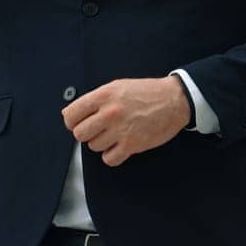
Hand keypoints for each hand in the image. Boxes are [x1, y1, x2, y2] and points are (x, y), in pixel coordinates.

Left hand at [61, 77, 189, 167]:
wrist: (174, 100)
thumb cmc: (147, 92)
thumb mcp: (118, 86)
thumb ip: (96, 99)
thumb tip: (73, 113)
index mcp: (104, 95)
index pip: (71, 115)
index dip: (72, 121)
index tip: (77, 123)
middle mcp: (110, 113)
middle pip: (79, 133)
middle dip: (86, 133)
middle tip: (97, 129)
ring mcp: (120, 130)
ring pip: (94, 147)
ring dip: (101, 143)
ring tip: (114, 134)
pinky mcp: (132, 145)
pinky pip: (109, 159)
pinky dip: (112, 155)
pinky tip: (119, 146)